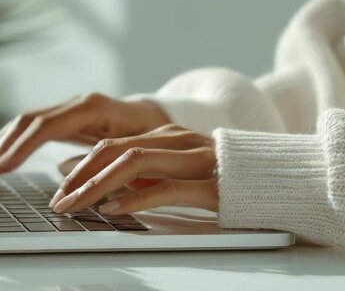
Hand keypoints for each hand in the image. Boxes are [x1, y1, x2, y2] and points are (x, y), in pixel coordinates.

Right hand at [0, 93, 169, 183]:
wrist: (156, 117)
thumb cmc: (152, 135)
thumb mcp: (136, 149)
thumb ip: (105, 160)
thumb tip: (64, 175)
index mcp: (92, 108)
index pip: (47, 125)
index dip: (22, 147)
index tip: (3, 168)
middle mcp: (75, 104)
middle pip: (28, 122)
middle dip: (2, 148)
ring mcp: (67, 110)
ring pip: (23, 124)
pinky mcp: (63, 120)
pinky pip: (30, 130)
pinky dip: (10, 146)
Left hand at [49, 124, 217, 214]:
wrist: (286, 178)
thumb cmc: (228, 178)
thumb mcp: (180, 171)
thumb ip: (146, 174)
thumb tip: (103, 187)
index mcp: (169, 136)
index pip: (113, 144)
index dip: (81, 165)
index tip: (59, 185)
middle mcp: (179, 141)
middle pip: (116, 150)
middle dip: (80, 175)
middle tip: (57, 199)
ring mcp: (196, 160)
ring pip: (134, 162)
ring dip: (97, 185)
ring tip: (75, 205)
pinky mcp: (213, 185)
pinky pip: (167, 188)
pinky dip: (135, 197)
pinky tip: (113, 208)